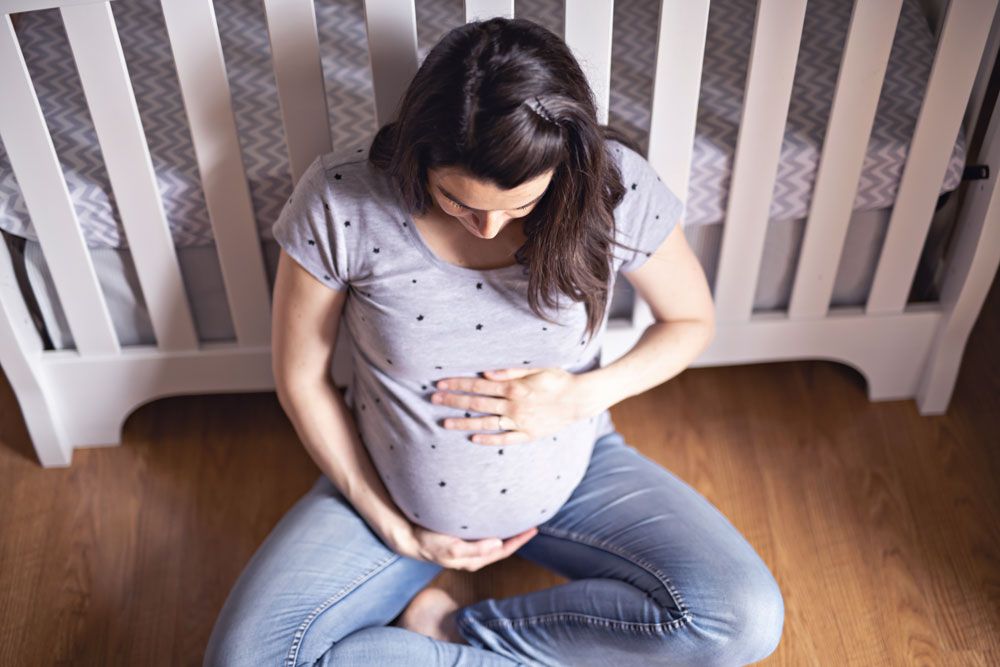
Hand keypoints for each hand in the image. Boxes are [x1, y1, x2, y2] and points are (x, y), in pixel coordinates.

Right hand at [387, 521, 537, 571]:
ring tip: (518, 519)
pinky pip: (484, 534)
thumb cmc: (429, 543)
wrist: (409, 538)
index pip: (503, 551)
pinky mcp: (461, 538)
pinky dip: (494, 526)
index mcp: (474, 559)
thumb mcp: (451, 549)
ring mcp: (467, 546)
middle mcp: (473, 554)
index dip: (519, 541)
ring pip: (494, 540)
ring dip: (506, 531)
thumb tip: (498, 544)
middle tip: (531, 522)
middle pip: (502, 547)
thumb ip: (474, 549)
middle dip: (517, 536)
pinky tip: (495, 518)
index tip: (533, 529)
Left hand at [431, 367, 590, 445]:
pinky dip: (489, 439)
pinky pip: (505, 439)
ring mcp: (520, 422)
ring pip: (486, 423)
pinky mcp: (528, 434)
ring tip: (444, 423)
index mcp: (514, 387)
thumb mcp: (537, 367)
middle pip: (477, 403)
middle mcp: (513, 406)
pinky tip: (474, 439)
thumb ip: (511, 370)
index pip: (478, 385)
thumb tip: (486, 371)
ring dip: (464, 423)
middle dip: (453, 401)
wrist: (580, 399)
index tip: (440, 383)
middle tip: (433, 399)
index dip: (458, 384)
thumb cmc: (558, 379)